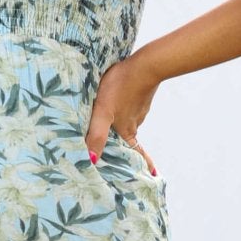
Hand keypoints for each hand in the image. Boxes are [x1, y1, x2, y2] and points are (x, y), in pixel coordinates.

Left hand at [84, 47, 162, 173]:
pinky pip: (129, 106)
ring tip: (109, 125)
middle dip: (125, 147)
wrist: (145, 64)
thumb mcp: (103, 112)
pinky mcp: (138, 95)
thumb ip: (96, 135)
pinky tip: (116, 101)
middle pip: (128, 139)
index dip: (141, 165)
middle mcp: (134, 122)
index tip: (148, 176)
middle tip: (120, 154)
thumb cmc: (121, 87)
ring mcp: (138, 108)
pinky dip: (124, 108)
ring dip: (121, 125)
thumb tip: (92, 160)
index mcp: (127, 131)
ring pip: (127, 121)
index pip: (135, 154)